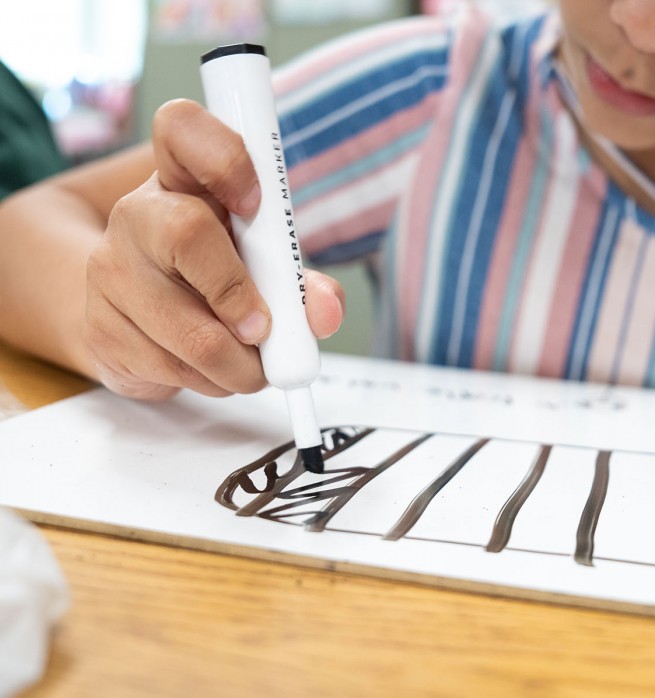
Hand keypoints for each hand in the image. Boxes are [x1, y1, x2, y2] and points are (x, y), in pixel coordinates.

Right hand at [83, 99, 343, 400]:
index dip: (223, 158)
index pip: (184, 129)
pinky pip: (173, 370)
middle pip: (185, 232)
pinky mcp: (100, 329)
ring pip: (188, 329)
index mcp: (184, 177)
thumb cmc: (214, 275)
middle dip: (240, 294)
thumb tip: (324, 309)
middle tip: (266, 329)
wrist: (136, 315)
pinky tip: (214, 370)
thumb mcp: (263, 265)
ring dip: (240, 364)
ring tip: (252, 363)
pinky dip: (212, 382)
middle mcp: (138, 213)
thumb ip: (302, 283)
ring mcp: (110, 270)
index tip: (256, 201)